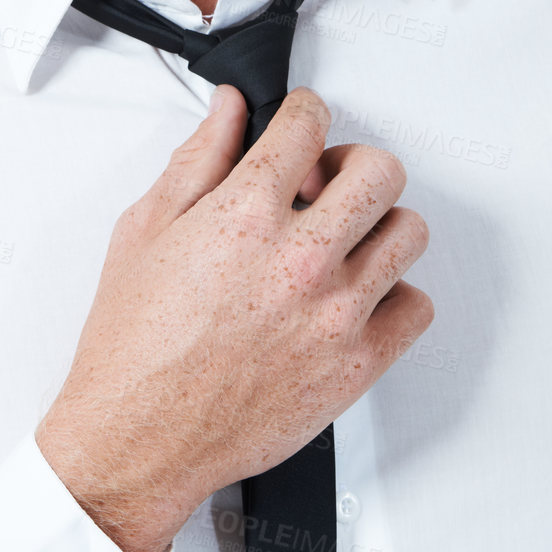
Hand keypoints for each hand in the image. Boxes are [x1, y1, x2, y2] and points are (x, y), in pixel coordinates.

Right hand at [35, 86, 432, 551]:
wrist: (138, 439)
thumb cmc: (134, 348)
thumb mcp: (146, 231)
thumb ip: (198, 160)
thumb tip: (229, 112)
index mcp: (245, 214)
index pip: (308, 123)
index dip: (303, 112)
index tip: (300, 123)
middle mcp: (301, 258)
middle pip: (380, 169)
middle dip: (351, 163)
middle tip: (324, 184)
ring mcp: (337, 312)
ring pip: (409, 232)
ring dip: (377, 225)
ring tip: (342, 240)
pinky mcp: (358, 364)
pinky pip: (416, 306)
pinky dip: (393, 294)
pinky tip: (355, 296)